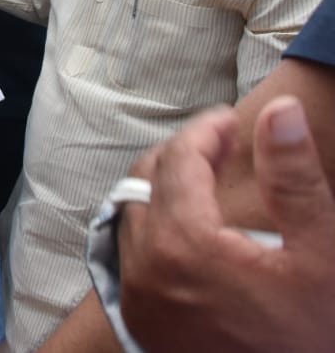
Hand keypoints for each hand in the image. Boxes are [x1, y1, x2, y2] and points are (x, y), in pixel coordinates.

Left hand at [118, 97, 334, 351]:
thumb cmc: (311, 335)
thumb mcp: (321, 255)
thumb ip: (294, 178)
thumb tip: (280, 112)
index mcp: (184, 245)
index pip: (178, 161)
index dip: (205, 131)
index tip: (230, 121)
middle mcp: (145, 270)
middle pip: (144, 182)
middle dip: (179, 155)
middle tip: (217, 145)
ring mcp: (136, 299)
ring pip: (130, 216)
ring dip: (161, 189)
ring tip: (202, 178)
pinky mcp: (139, 321)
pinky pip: (127, 254)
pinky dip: (149, 227)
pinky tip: (182, 224)